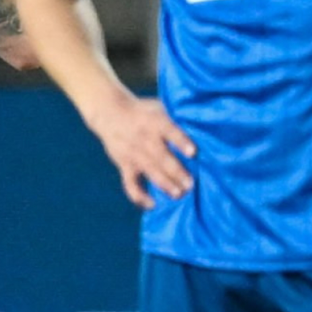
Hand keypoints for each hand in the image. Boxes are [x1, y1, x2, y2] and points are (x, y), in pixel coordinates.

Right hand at [85, 90, 196, 208]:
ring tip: (178, 194)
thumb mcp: (159, 107)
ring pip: (149, 171)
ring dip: (164, 184)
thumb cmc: (143, 110)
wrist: (110, 112)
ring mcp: (133, 153)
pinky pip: (130, 184)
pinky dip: (139, 196)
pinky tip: (152, 204)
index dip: (181, 142)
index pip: (170, 131)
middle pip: (161, 156)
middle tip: (191, 184)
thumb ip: (176, 117)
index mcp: (155, 122)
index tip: (193, 153)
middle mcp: (144, 138)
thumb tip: (202, 128)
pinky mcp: (124, 165)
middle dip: (176, 171)